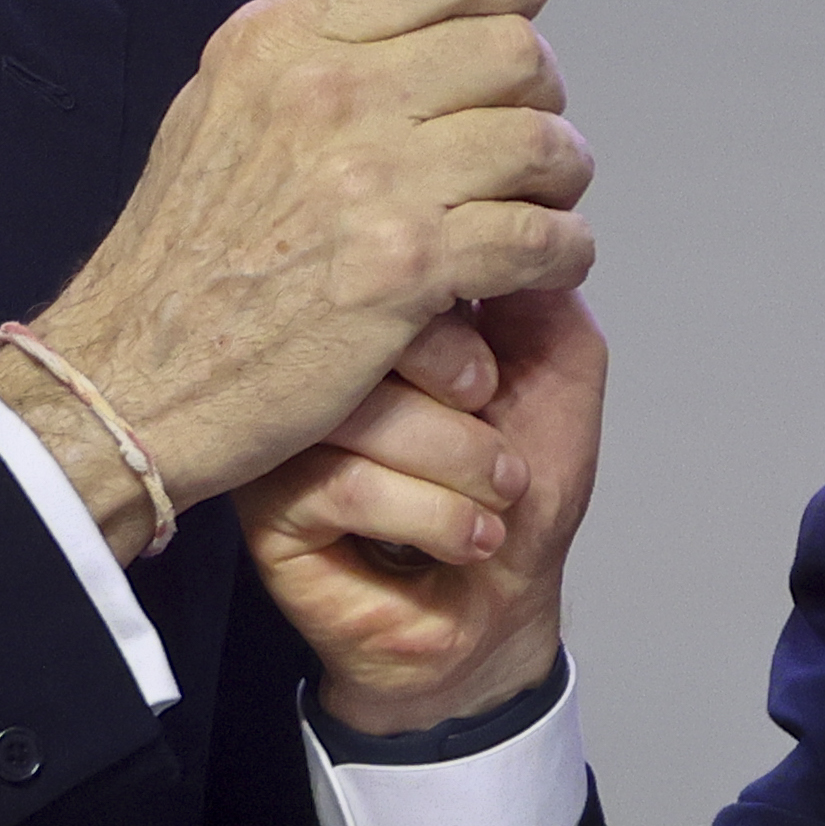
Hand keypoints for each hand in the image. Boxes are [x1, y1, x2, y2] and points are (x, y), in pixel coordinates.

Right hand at [0, 0, 591, 553]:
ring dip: (559, 179)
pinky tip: (543, 265)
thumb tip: (418, 22)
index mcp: (283, 36)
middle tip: (525, 140)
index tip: (521, 16)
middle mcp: (330, 91)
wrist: (130, 378)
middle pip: (516, 50)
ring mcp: (371, 178)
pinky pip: (541, 236)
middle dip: (541, 96)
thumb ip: (314, 56)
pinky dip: (562, 252)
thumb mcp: (219, 108)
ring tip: (540, 204)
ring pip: (542, 141)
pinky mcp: (406, 268)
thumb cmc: (178, 257)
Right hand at [241, 289, 603, 734]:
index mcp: (380, 312)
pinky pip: (344, 484)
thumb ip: (534, 285)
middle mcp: (322, 358)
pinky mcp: (267, 503)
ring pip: (360, 408)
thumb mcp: (557, 365)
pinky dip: (432, 516)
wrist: (498, 612)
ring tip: (494, 502)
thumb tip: (506, 212)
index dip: (463, 321)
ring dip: (460, 466)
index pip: (397, 259)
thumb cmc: (520, 495)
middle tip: (502, 454)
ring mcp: (286, 428)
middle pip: (371, 326)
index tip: (497, 384)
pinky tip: (463, 539)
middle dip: (465, 398)